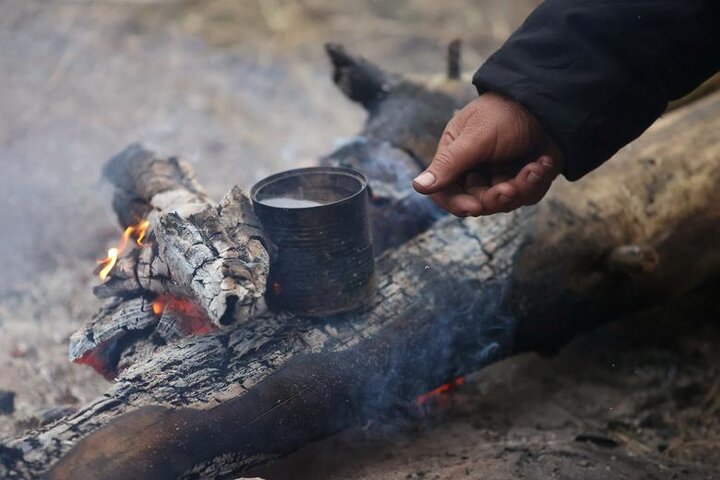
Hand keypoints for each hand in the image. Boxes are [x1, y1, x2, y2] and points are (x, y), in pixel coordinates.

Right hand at [412, 92, 563, 215]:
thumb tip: (417, 187)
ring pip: (504, 203)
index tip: (475, 208)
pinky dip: (536, 182)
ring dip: (520, 188)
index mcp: (456, 155)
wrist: (552, 101)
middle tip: (510, 188)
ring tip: (535, 167)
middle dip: (495, 197)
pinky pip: (526, 195)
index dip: (457, 203)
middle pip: (476, 202)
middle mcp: (475, 168)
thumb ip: (448, 164)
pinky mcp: (523, 178)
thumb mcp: (476, 137)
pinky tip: (543, 163)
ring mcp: (501, 174)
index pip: (446, 191)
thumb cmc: (507, 112)